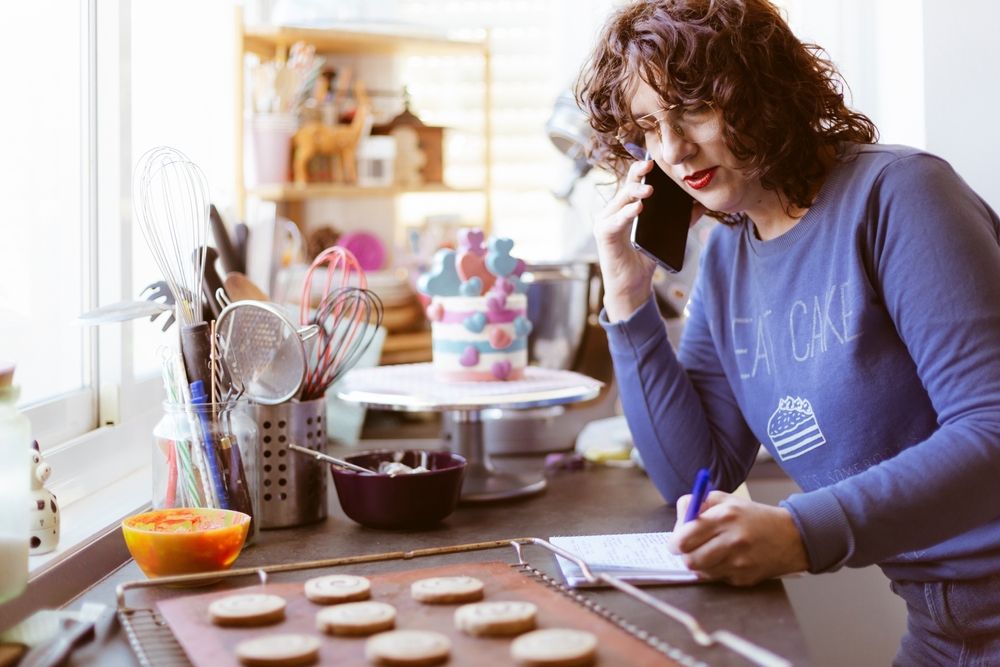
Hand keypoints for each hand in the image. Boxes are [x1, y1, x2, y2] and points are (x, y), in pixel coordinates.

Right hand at [594, 160, 705, 321]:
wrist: (633, 286)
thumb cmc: (644, 259)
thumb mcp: (666, 236)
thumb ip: (681, 220)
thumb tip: (702, 205)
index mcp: (626, 207)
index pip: (635, 183)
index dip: (644, 171)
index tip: (658, 160)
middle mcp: (613, 210)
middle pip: (626, 187)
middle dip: (638, 175)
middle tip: (651, 166)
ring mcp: (605, 221)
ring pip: (619, 201)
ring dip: (634, 193)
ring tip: (649, 190)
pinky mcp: (603, 235)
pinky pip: (614, 221)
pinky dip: (626, 214)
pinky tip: (638, 208)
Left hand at [668, 491, 809, 585]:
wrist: (791, 536)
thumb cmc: (752, 516)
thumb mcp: (724, 500)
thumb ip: (695, 505)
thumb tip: (677, 522)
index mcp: (724, 517)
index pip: (684, 538)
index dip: (674, 543)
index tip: (675, 542)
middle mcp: (732, 540)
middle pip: (690, 560)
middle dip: (684, 556)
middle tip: (688, 550)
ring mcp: (740, 562)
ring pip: (701, 573)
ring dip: (700, 565)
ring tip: (708, 553)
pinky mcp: (745, 578)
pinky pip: (718, 579)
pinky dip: (716, 571)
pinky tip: (727, 560)